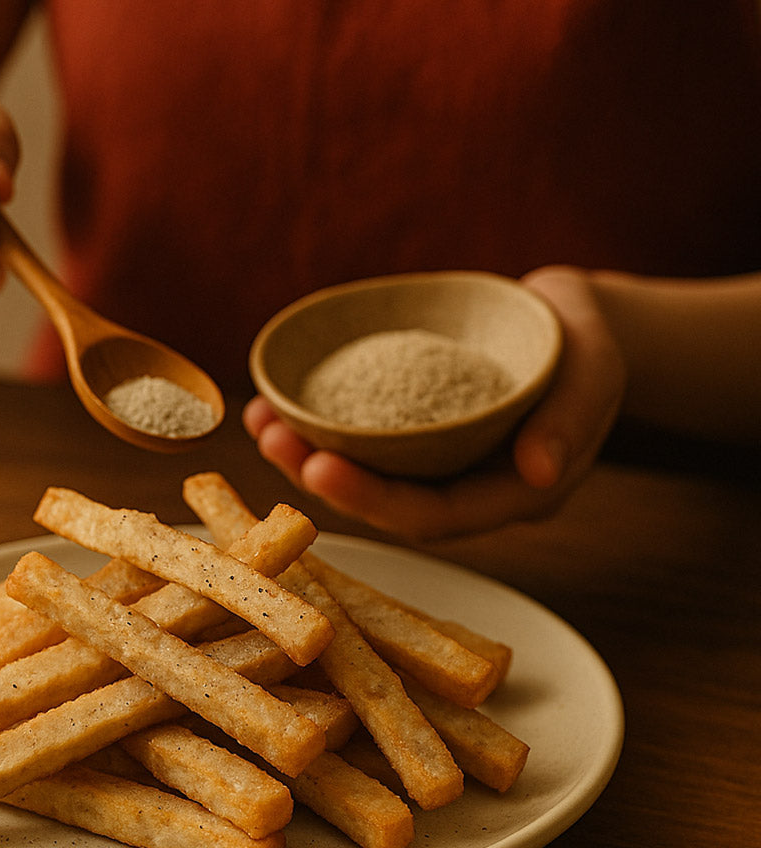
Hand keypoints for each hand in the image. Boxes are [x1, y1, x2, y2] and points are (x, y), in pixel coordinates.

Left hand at [244, 265, 626, 542]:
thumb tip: (539, 471)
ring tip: (259, 421)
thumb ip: (572, 418)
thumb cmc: (588, 344)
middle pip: (384, 503)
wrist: (570, 325)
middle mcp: (465, 492)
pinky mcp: (414, 436)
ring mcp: (436, 467)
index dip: (373, 499)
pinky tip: (274, 402)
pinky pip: (360, 442)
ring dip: (304, 454)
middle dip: (320, 477)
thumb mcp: (596, 369)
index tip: (318, 468)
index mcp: (510, 496)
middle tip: (271, 438)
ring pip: (364, 476)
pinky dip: (316, 426)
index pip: (433, 515)